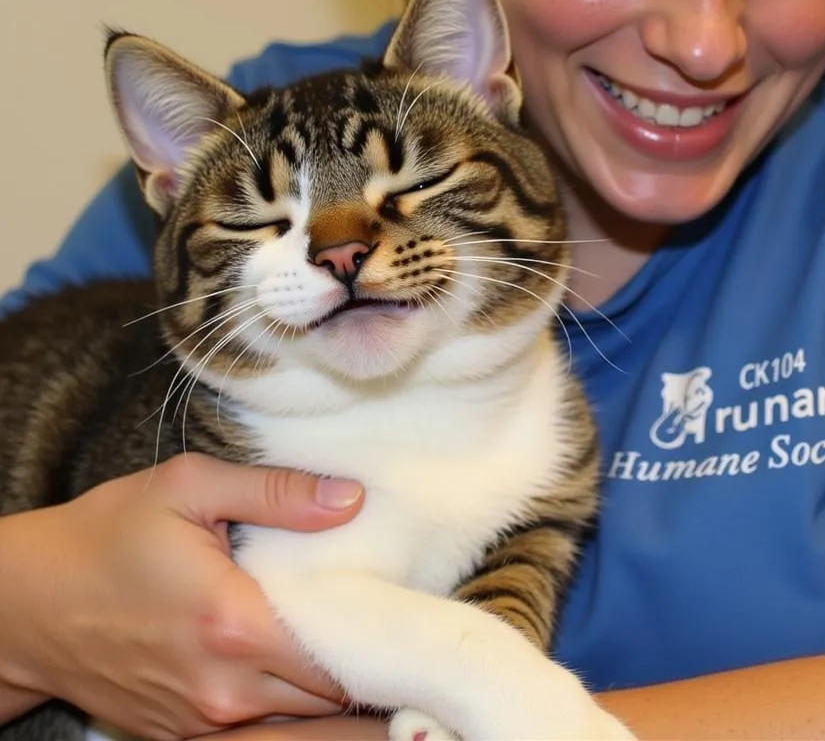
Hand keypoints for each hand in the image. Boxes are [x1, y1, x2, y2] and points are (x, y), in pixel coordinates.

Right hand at [0, 453, 363, 738]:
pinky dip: (300, 720)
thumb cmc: (108, 534)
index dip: (383, 634)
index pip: (339, 652)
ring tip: (372, 654)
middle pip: (331, 697)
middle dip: (370, 665)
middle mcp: (222, 689)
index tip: (409, 608)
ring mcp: (201, 725)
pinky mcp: (185, 738)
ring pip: (304, 729)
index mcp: (232, 622)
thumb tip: (352, 499)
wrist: (27, 605)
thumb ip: (276, 492)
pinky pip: (264, 740)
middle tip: (399, 625)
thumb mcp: (188, 487)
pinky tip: (321, 687)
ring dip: (341, 697)